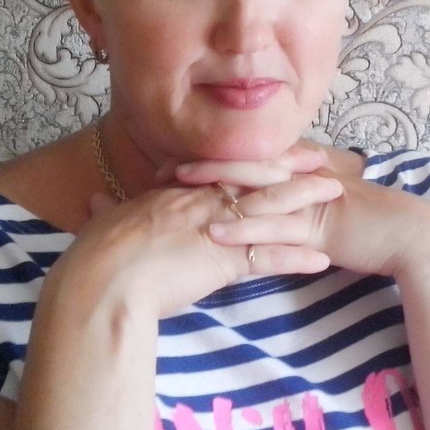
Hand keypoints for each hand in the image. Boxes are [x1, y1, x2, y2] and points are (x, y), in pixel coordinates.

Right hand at [45, 176, 337, 319]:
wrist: (103, 279)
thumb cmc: (99, 252)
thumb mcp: (103, 223)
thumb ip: (106, 211)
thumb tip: (93, 200)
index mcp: (177, 192)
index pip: (224, 169)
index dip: (253, 158)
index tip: (275, 150)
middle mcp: (202, 200)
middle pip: (256, 178)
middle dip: (293, 167)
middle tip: (323, 160)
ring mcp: (216, 227)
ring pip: (270, 207)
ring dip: (306, 201)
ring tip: (336, 195)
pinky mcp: (223, 260)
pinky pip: (268, 258)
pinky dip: (296, 259)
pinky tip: (321, 261)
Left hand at [176, 144, 429, 278]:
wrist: (406, 234)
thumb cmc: (362, 221)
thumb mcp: (321, 203)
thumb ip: (291, 196)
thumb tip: (260, 198)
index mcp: (296, 170)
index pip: (246, 159)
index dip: (210, 161)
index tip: (171, 165)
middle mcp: (297, 178)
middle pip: (242, 166)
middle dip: (201, 167)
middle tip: (160, 170)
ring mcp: (306, 201)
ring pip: (252, 191)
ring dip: (212, 190)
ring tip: (172, 191)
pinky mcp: (317, 227)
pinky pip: (275, 228)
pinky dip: (244, 231)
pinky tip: (215, 234)